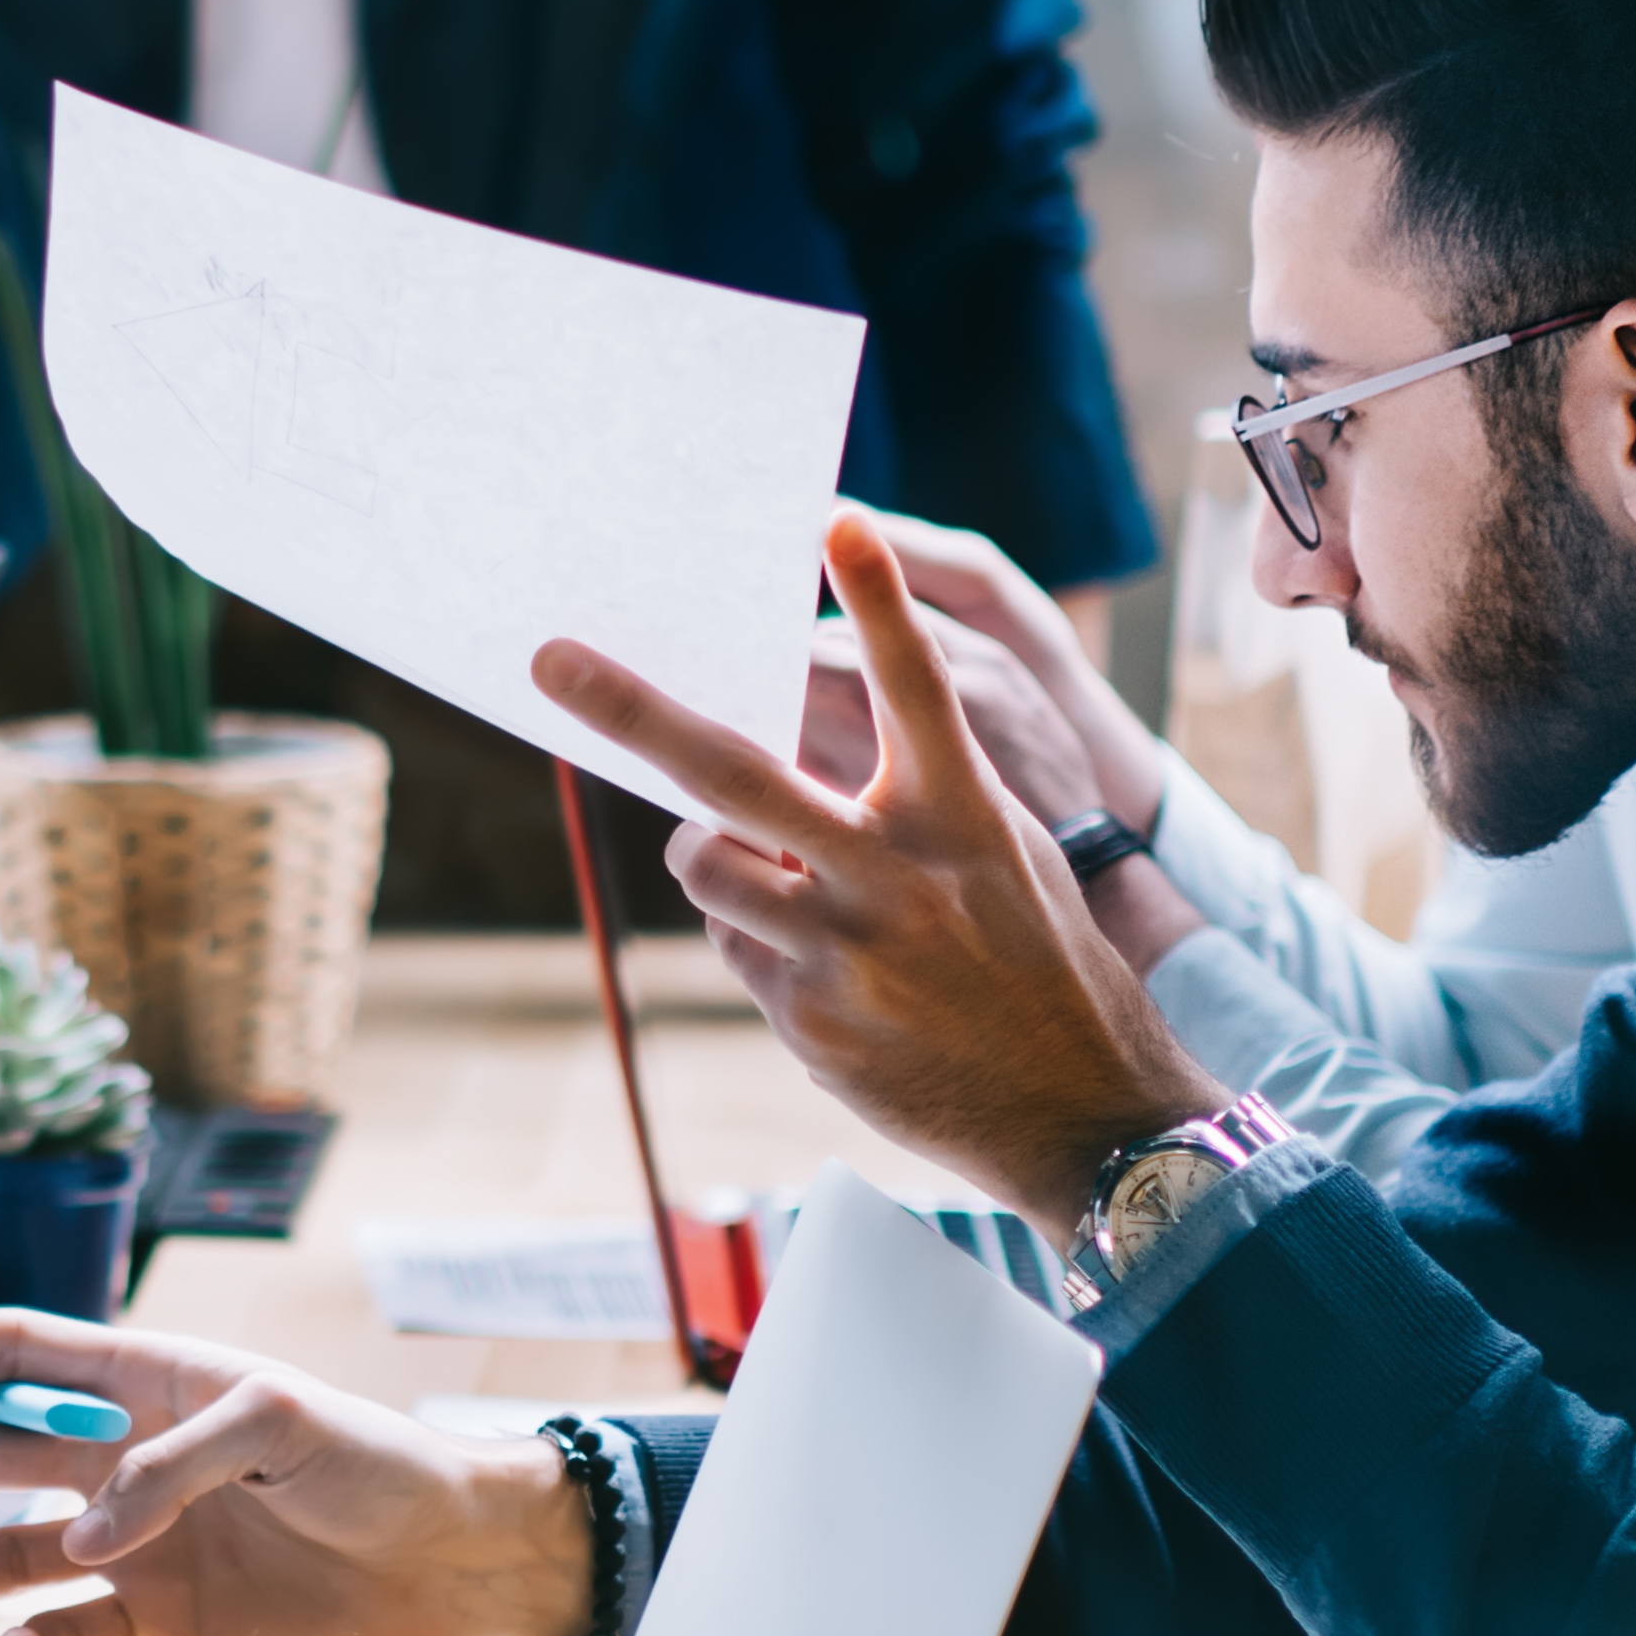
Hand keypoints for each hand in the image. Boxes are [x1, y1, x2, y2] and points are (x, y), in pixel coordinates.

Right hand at [0, 1316, 587, 1635]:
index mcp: (142, 1382)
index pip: (14, 1355)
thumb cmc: (374, 1460)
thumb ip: (174, 1464)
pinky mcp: (157, 1624)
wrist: (446, 1563)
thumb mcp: (281, 1424)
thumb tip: (86, 1535)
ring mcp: (130, 1545)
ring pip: (2, 1552)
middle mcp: (118, 1460)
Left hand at [538, 516, 1230, 1241]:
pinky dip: (761, 943)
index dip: (879, 603)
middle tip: (553, 661)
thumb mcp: (1004, 855)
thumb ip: (913, 793)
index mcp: (965, 814)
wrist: (1082, 1111)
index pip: (918, 688)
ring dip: (714, 858)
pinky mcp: (811, 1019)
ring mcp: (847, 951)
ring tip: (780, 879)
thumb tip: (793, 734)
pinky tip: (834, 974)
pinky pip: (736, 947)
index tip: (838, 524)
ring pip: (708, 866)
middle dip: (634, 711)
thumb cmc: (1040, 960)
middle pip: (737, 774)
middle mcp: (899, 873)